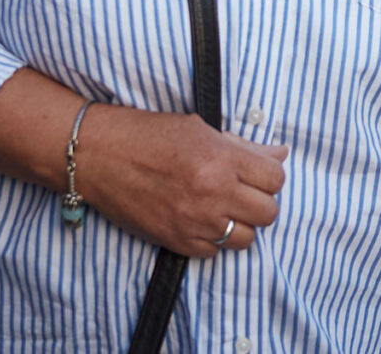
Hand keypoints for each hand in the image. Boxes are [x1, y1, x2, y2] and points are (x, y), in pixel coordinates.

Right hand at [76, 104, 287, 255]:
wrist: (99, 155)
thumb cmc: (149, 134)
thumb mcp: (201, 129)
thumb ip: (244, 147)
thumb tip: (280, 154)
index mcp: (222, 159)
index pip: (275, 178)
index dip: (269, 176)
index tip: (256, 173)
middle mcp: (212, 192)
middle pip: (268, 212)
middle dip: (261, 201)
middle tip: (242, 192)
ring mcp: (194, 221)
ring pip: (246, 238)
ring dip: (241, 224)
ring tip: (223, 208)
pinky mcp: (175, 241)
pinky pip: (214, 252)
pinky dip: (214, 240)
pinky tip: (201, 220)